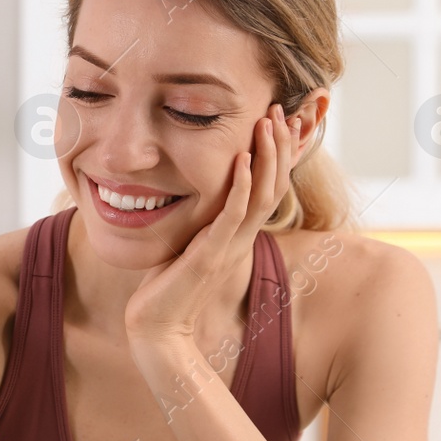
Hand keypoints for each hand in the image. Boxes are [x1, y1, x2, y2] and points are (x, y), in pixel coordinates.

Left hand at [125, 103, 299, 348]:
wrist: (157, 329)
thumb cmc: (165, 288)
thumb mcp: (187, 245)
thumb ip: (197, 222)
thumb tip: (187, 195)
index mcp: (238, 236)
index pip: (270, 188)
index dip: (280, 155)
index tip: (283, 122)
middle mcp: (240, 239)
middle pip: (275, 185)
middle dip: (281, 146)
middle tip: (283, 111)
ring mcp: (228, 247)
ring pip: (260, 195)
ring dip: (266, 156)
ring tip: (269, 123)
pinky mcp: (210, 255)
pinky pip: (231, 215)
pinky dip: (240, 186)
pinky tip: (242, 159)